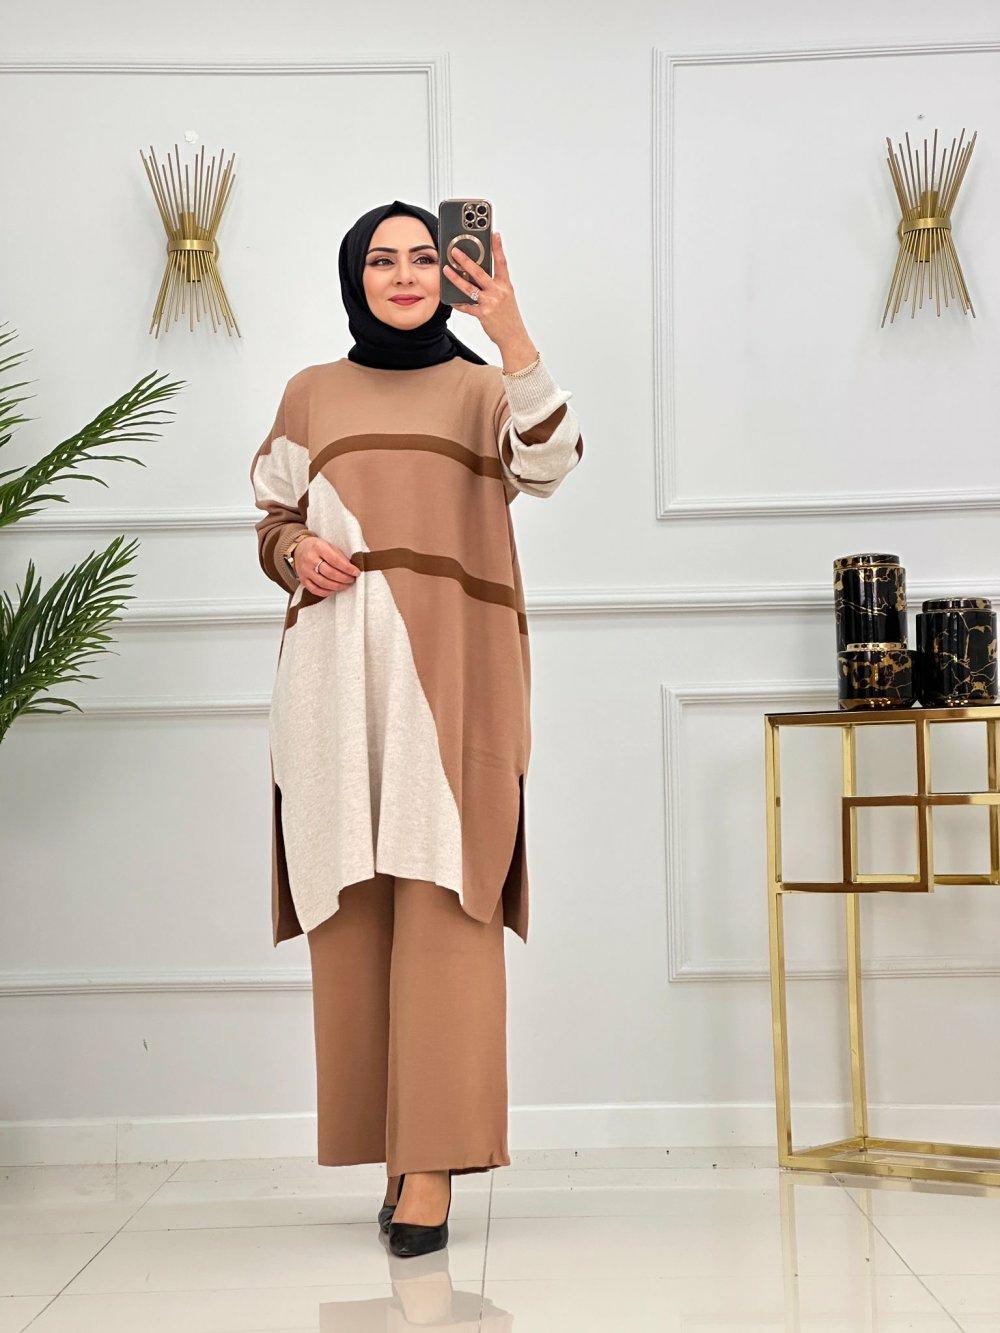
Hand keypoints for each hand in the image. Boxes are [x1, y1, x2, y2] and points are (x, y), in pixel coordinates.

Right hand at [295, 535, 359, 597]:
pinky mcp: (302, 579)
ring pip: (324, 583)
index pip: (335, 560)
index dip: (348, 568)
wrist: (299, 549)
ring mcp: (305, 571)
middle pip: (330, 573)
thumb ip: (340, 556)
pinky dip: (327, 592)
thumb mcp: (329, 546)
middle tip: (352, 580)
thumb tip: (352, 569)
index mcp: (318, 547)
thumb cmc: (318, 547)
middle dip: (344, 578)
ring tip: (346, 585)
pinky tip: (335, 590)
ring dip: (338, 586)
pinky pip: (315, 590)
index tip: (356, 572)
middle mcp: (310, 559)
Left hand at [443, 231, 529, 350]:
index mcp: (506, 286)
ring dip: (455, 278)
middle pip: (479, 272)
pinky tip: (451, 299)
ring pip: (469, 287)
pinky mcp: (483, 314)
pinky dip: (458, 303)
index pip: (502, 263)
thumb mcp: (506, 297)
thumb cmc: (509, 317)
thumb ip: (495, 285)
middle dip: (466, 260)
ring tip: (446, 270)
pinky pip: (467, 306)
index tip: (494, 234)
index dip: (498, 247)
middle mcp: (498, 292)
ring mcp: (490, 303)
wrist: (514, 337)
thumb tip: (479, 275)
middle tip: (455, 251)